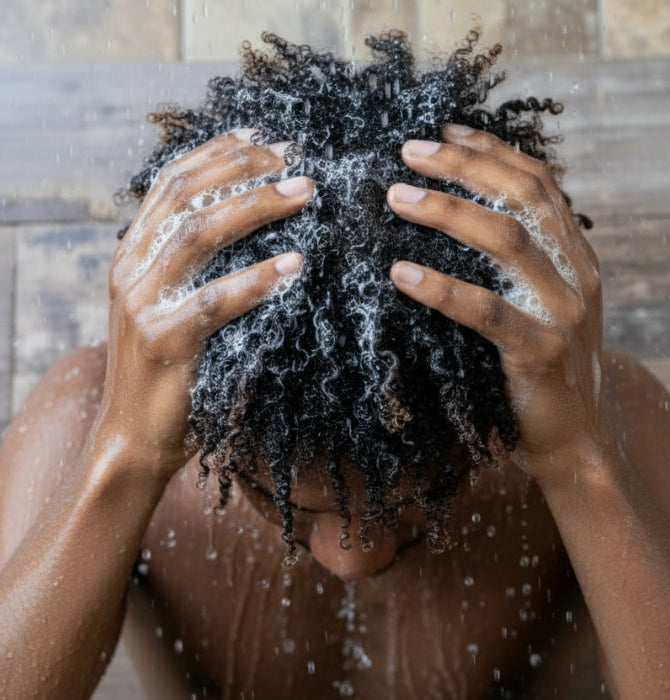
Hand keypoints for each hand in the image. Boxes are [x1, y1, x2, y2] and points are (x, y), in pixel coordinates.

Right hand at [98, 131, 312, 480]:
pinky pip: (216, 300)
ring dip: (256, 207)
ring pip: (199, 234)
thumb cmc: (167, 369)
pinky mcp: (163, 339)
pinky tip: (295, 264)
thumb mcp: (171, 304)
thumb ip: (192, 265)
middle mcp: (131, 267)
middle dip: (244, 169)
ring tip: (305, 192)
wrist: (134, 435)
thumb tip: (248, 223)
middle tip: (295, 160)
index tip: (262, 138)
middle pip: (188, 196)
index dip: (216, 153)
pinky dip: (257, 279)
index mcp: (134, 252)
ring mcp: (142, 302)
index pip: (172, 183)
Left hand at [387, 125, 605, 479]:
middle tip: (408, 152)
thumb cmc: (540, 369)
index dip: (491, 151)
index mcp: (574, 255)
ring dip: (447, 212)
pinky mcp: (541, 350)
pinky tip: (401, 274)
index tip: (445, 130)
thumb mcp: (538, 304)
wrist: (574, 438)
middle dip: (463, 167)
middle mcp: (575, 273)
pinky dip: (441, 287)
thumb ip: (517, 264)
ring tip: (396, 197)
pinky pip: (485, 310)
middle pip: (521, 198)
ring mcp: (563, 310)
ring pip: (506, 241)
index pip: (537, 184)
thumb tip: (457, 220)